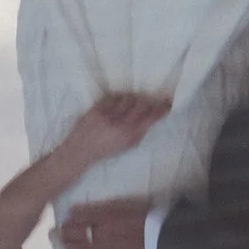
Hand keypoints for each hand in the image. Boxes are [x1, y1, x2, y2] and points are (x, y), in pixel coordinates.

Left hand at [57, 91, 171, 174]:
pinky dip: (117, 99)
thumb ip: (139, 132)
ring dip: (131, 99)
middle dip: (146, 102)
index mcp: (130, 136)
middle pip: (142, 103)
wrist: (80, 151)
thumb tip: (151, 117)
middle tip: (145, 104)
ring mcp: (108, 115)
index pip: (151, 118)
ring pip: (128, 97)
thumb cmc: (105, 151)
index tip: (168, 103)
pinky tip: (115, 104)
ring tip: (128, 105)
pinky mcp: (97, 108)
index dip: (161, 109)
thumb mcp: (126, 146)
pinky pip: (114, 96)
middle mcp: (121, 124)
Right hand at [59, 198, 159, 248]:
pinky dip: (81, 212)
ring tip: (62, 226)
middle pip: (81, 247)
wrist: (165, 239)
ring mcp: (105, 229)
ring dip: (71, 228)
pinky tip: (72, 210)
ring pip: (82, 229)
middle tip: (61, 240)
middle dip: (69, 245)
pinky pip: (92, 212)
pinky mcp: (111, 212)